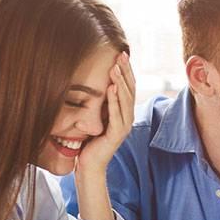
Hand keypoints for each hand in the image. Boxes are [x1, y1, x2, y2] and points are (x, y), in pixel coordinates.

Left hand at [77, 51, 134, 172]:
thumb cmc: (90, 141)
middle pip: (130, 90)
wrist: (89, 164)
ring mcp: (124, 126)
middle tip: (121, 55)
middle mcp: (128, 118)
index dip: (126, 71)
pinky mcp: (117, 134)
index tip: (121, 54)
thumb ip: (100, 103)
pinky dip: (115, 100)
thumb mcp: (95, 117)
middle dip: (125, 72)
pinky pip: (117, 114)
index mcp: (124, 112)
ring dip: (121, 82)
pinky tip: (112, 88)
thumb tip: (95, 83)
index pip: (128, 87)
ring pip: (125, 100)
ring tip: (115, 68)